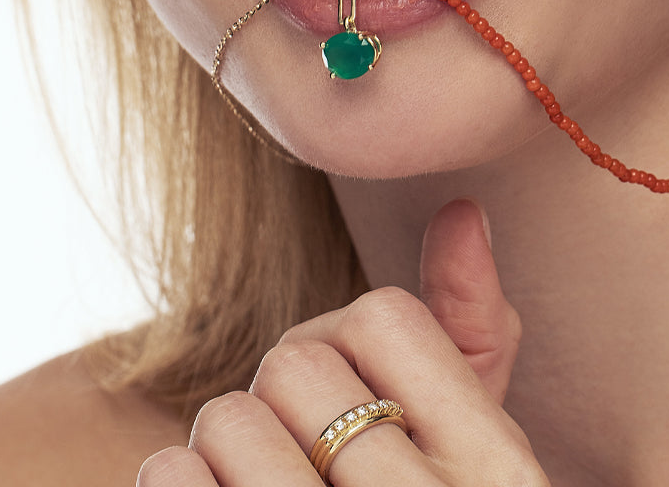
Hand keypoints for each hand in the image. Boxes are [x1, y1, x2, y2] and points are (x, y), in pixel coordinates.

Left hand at [138, 199, 547, 484]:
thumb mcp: (477, 452)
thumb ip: (471, 330)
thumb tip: (461, 209)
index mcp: (496, 470)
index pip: (382, 316)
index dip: (348, 343)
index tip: (355, 399)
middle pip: (293, 360)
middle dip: (283, 395)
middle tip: (307, 453)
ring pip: (226, 419)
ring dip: (226, 447)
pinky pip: (172, 483)